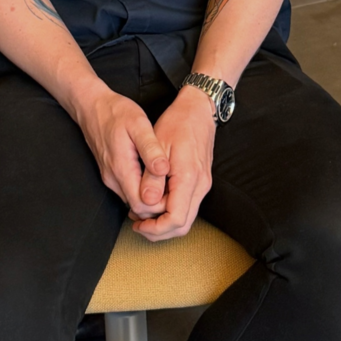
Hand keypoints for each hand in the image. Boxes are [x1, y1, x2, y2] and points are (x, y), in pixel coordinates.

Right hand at [73, 86, 171, 220]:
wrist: (92, 106)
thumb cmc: (116, 112)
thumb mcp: (139, 124)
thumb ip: (151, 149)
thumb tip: (163, 170)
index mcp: (121, 169)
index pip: (142, 205)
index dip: (161, 205)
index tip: (176, 192)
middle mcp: (113, 179)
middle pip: (138, 207)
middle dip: (158, 204)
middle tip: (176, 189)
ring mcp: (110, 178)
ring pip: (133, 201)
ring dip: (150, 197)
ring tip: (168, 183)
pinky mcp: (110, 174)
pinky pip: (128, 191)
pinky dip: (142, 190)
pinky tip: (153, 177)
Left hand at [132, 87, 216, 241]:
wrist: (198, 110)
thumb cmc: (178, 122)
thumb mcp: (158, 145)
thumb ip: (152, 176)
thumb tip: (146, 202)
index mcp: (189, 177)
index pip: (175, 219)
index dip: (155, 228)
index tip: (137, 223)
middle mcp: (200, 186)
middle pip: (182, 226)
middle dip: (159, 231)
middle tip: (137, 225)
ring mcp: (203, 185)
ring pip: (186, 218)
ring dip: (164, 223)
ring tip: (142, 215)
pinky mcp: (201, 182)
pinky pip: (187, 206)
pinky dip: (171, 212)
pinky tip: (155, 202)